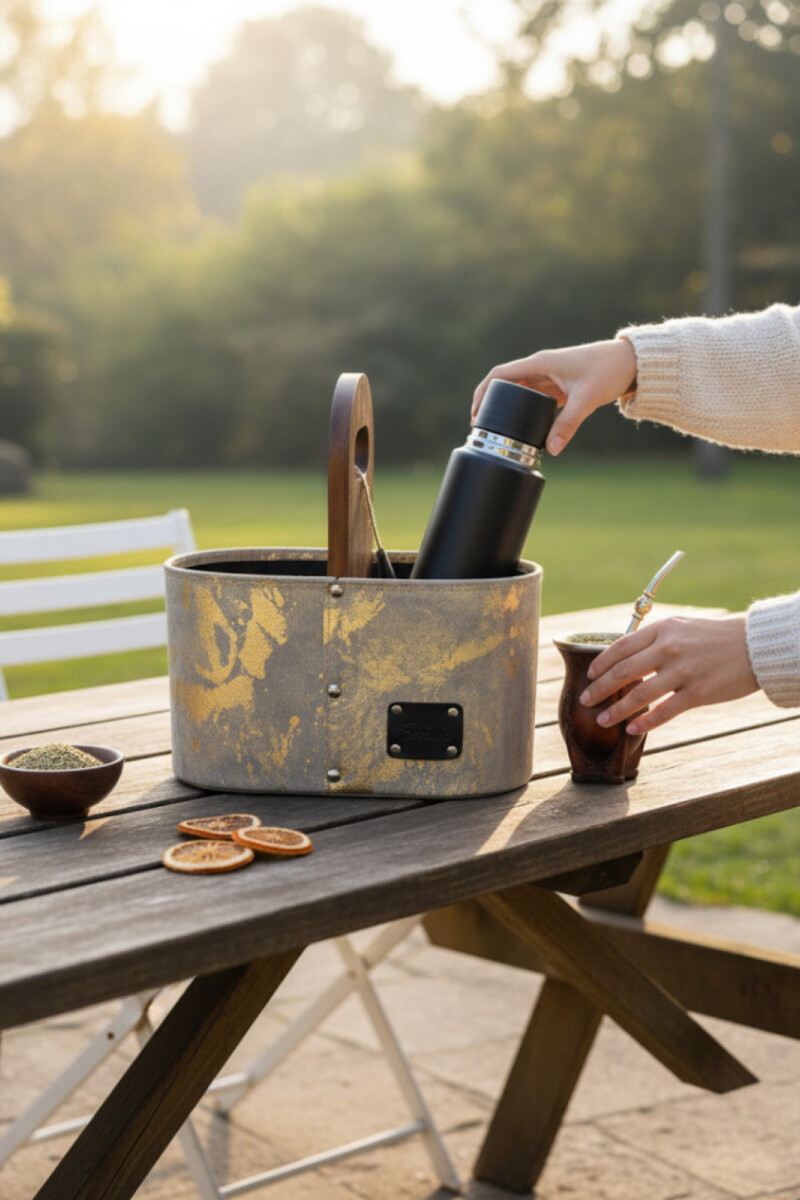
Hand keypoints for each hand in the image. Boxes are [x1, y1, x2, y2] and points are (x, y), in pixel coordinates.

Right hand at [472, 338, 636, 454]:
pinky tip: (520, 427)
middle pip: (505, 384)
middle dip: (489, 403)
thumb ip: (568, 425)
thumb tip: (552, 450)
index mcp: (540, 363)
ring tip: (495, 430)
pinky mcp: (558, 386)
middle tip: (480, 427)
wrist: (631, 362)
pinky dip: (523, 411)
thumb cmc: (609, 371)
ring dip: (505, 407)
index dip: (483, 392)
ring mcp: (549, 377)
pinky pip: (533, 398)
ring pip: (518, 392)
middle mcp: (541, 367)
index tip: (474, 413)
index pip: (500, 374)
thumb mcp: (586, 399)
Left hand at [578, 614, 758, 734]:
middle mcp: (669, 649)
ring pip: (639, 694)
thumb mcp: (681, 627)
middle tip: (586, 700)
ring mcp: (683, 672)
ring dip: (616, 709)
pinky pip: (665, 712)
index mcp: (662, 630)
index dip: (601, 663)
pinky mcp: (698, 693)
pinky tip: (632, 730)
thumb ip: (654, 639)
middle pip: (623, 672)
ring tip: (602, 720)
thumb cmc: (714, 637)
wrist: (753, 646)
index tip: (589, 675)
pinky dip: (645, 722)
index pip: (621, 647)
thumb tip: (625, 656)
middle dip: (600, 688)